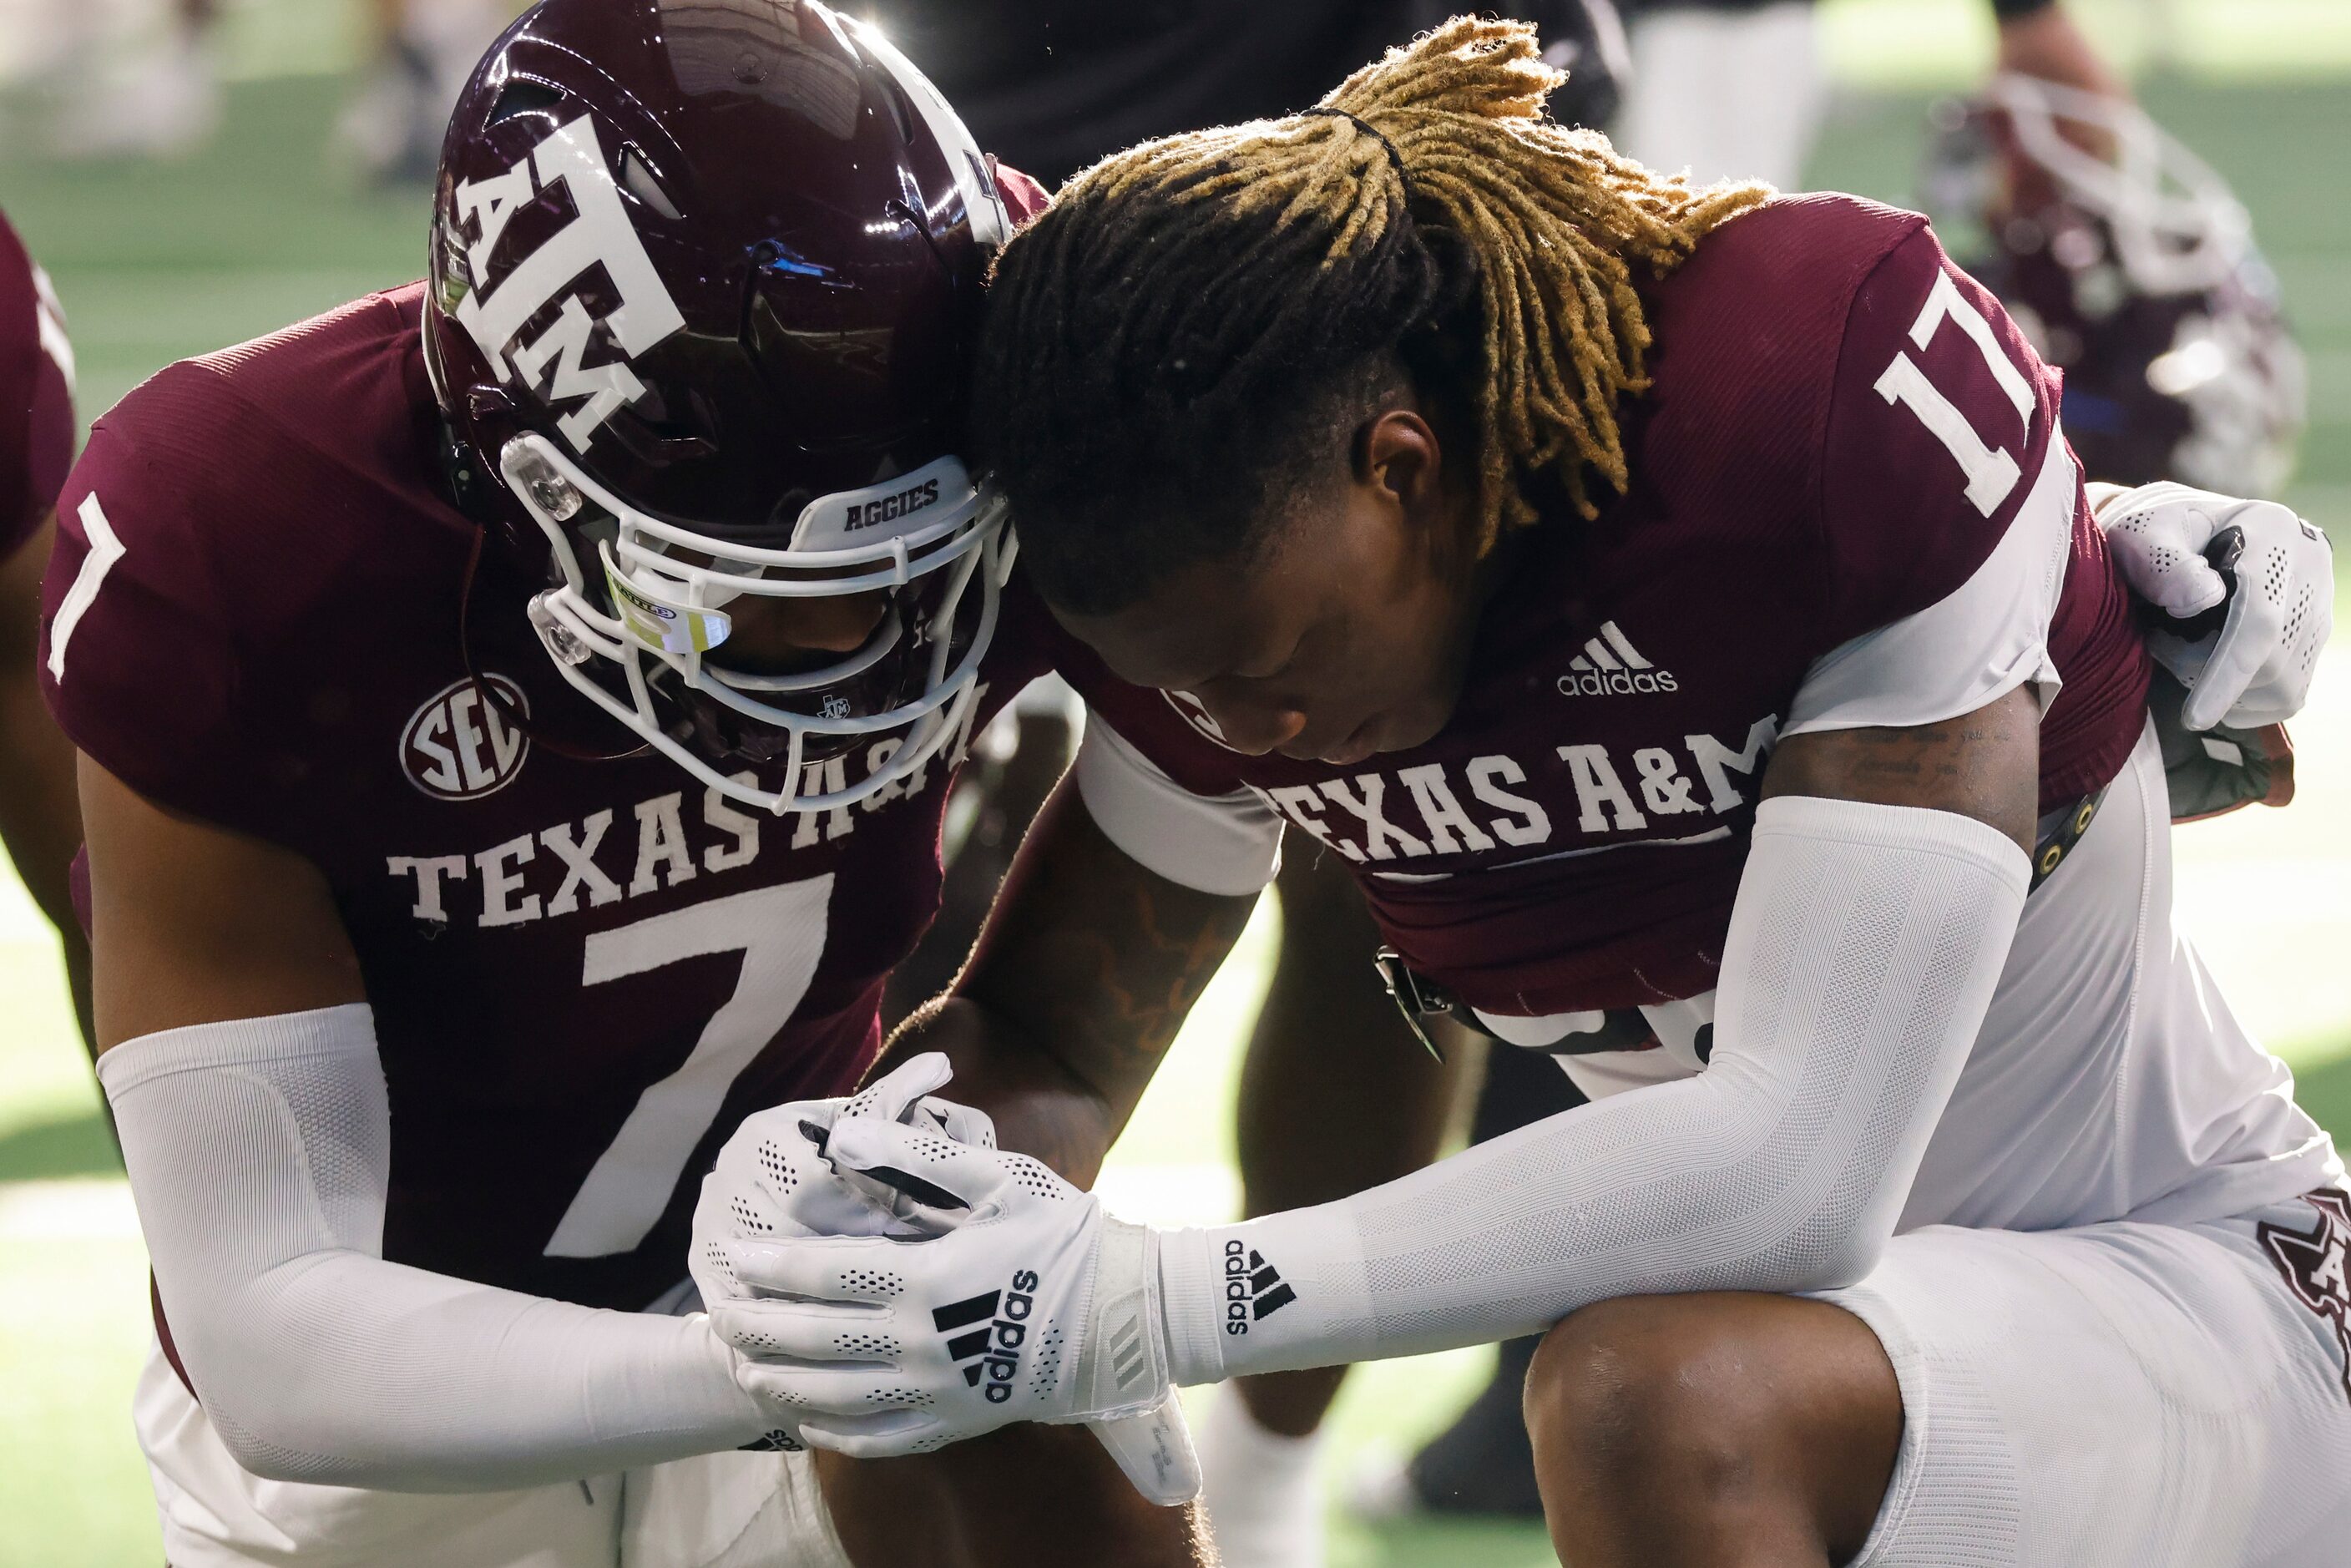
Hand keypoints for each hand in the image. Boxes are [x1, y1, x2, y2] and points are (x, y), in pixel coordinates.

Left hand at [691, 1057, 1201, 1504]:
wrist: (1131, 1317)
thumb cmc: (1065, 1236)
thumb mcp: (998, 1179)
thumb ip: (917, 1157)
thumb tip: (846, 1137)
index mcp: (925, 1280)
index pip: (822, 1276)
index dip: (768, 1267)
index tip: (730, 1258)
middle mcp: (919, 1345)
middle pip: (811, 1342)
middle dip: (756, 1327)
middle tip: (717, 1313)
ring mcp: (935, 1393)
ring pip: (831, 1398)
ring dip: (778, 1382)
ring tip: (744, 1365)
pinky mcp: (955, 1422)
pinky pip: (875, 1440)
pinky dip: (829, 1431)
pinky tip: (805, 1417)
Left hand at [2096, 480, 2332, 728]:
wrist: (2177, 533)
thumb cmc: (2150, 534)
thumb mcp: (2141, 536)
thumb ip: (2162, 563)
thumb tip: (2203, 600)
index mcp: (2273, 533)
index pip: (2260, 620)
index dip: (2227, 673)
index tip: (2194, 717)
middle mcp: (2312, 566)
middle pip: (2275, 662)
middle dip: (2208, 678)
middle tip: (2160, 646)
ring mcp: (2319, 602)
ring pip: (2285, 686)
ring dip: (2225, 693)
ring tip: (2180, 654)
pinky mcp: (2313, 633)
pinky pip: (2288, 695)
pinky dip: (2243, 702)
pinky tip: (2208, 676)